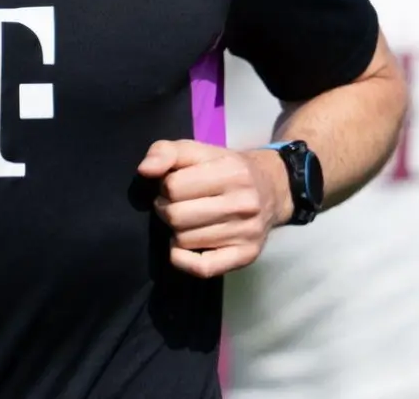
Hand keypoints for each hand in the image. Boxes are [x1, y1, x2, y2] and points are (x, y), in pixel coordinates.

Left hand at [137, 140, 290, 278]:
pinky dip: (182, 260)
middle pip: (176, 216)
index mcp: (232, 171)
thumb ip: (167, 152)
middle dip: (167, 210)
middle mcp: (244, 203)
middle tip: (177, 206)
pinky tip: (183, 247)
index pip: (173, 186)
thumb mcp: (200, 151)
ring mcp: (247, 232)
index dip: (165, 186)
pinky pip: (202, 268)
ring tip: (188, 221)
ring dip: (176, 232)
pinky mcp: (246, 255)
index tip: (174, 187)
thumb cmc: (229, 169)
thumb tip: (145, 170)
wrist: (273, 188)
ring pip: (184, 241)